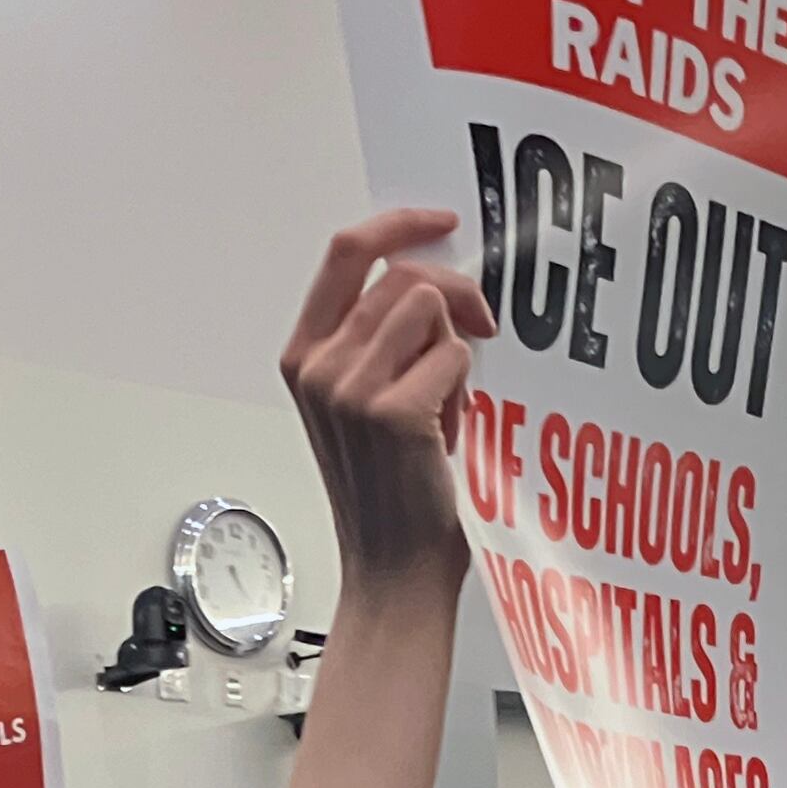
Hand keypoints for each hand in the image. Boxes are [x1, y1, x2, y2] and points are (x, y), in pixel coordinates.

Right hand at [277, 210, 492, 588]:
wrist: (393, 566)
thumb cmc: (388, 488)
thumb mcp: (363, 399)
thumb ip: (381, 336)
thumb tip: (434, 279)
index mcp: (305, 356)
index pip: (348, 253)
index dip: (399, 224)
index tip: (440, 221)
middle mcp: (319, 367)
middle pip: (404, 277)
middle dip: (456, 296)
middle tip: (481, 328)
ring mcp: (350, 389)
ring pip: (432, 311)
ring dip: (454, 351)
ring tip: (443, 403)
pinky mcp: (391, 412)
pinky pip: (454, 357)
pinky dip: (463, 390)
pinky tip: (446, 431)